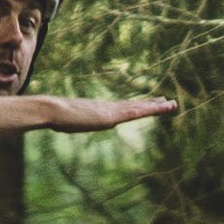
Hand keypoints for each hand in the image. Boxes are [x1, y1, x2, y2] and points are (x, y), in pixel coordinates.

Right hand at [59, 93, 181, 132]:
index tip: (147, 103)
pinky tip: (161, 108)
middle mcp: (108, 107)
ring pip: (138, 108)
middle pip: (134, 105)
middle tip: (168, 102)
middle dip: (151, 104)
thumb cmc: (53, 116)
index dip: (136, 105)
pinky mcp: (112, 116)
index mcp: (99, 110)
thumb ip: (66, 120)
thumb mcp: (64, 121)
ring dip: (156, 107)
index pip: (122, 107)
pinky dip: (150, 110)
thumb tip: (57, 121)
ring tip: (172, 105)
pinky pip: (136, 113)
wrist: (51, 110)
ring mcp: (110, 111)